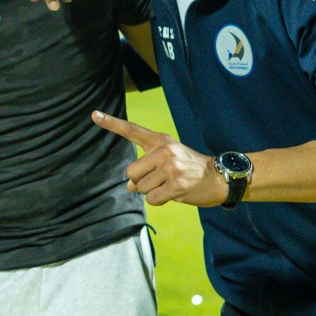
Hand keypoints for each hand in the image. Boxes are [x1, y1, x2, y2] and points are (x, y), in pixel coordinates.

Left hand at [92, 110, 229, 206]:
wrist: (221, 177)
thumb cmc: (190, 169)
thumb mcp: (168, 160)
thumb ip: (146, 168)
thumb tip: (129, 186)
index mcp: (160, 141)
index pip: (132, 130)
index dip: (111, 123)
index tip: (94, 115)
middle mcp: (164, 151)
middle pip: (131, 173)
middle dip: (142, 181)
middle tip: (162, 179)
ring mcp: (170, 168)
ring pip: (140, 188)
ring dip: (152, 192)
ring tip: (171, 185)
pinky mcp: (176, 186)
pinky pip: (152, 199)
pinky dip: (160, 201)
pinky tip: (175, 193)